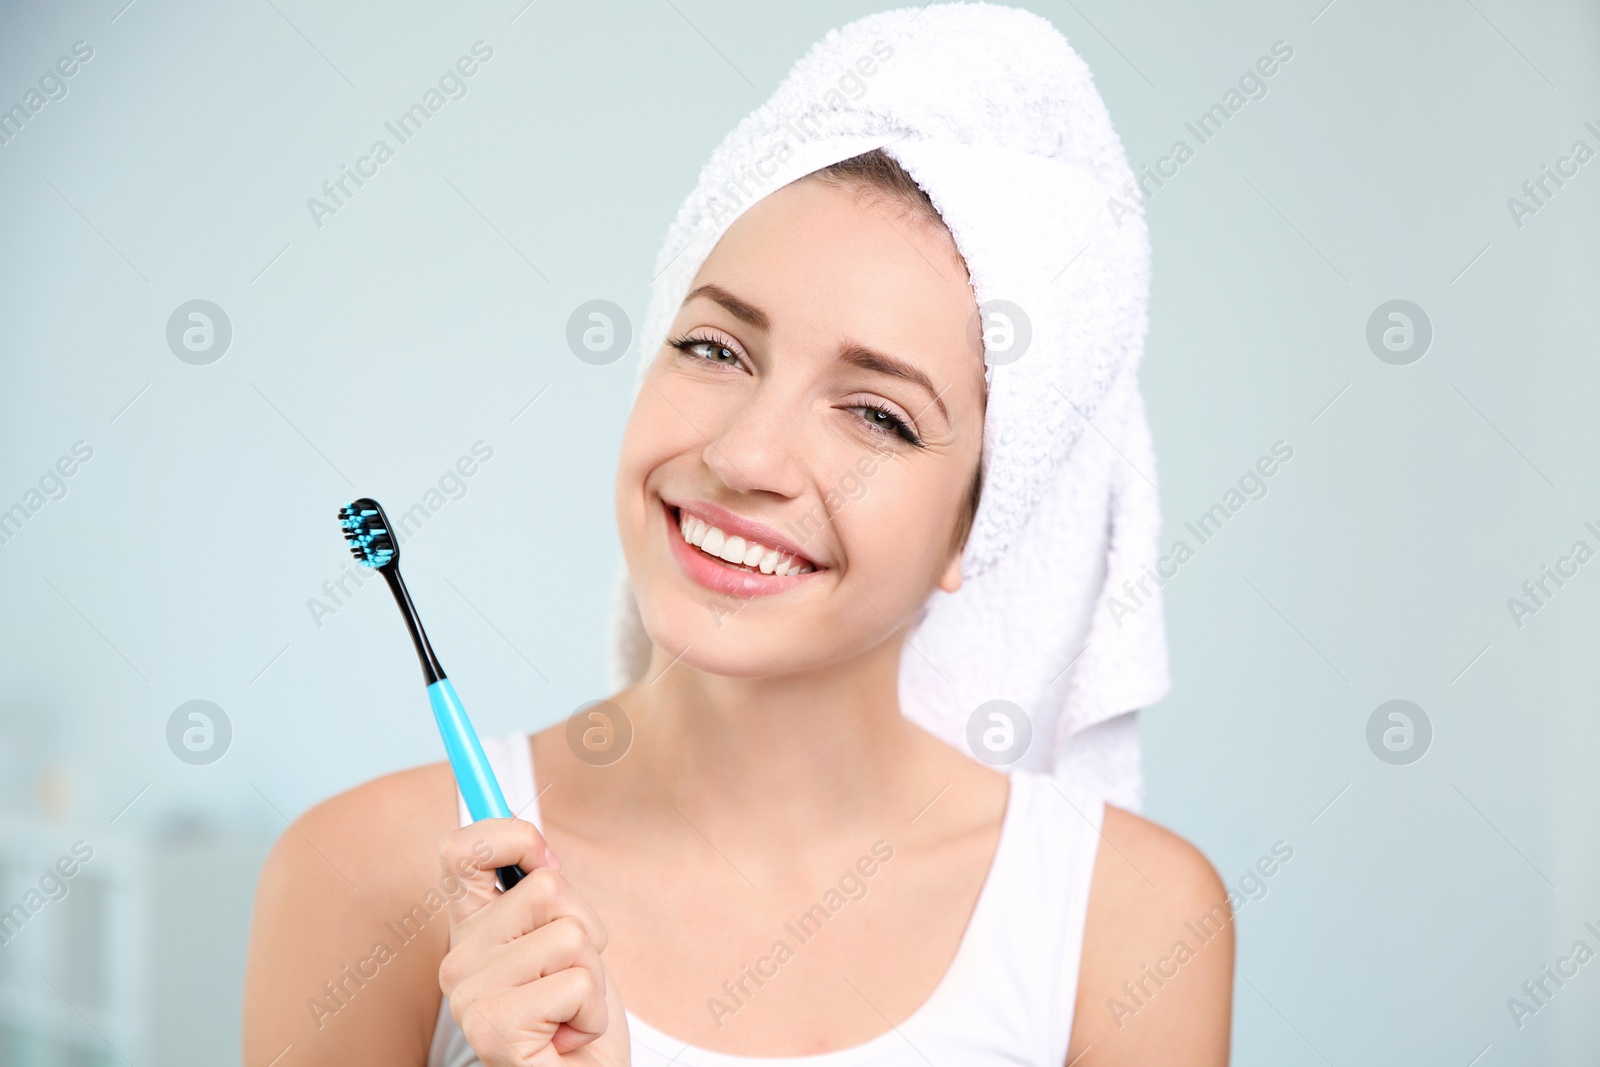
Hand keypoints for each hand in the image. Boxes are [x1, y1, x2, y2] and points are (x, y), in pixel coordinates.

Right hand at [437, 819, 629, 1064]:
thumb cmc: (573, 1009)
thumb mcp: (563, 936)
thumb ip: (546, 895)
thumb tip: (540, 848)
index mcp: (470, 926)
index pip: (460, 850)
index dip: (509, 834)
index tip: (542, 857)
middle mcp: (457, 958)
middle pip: (546, 887)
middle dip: (585, 927)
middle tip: (571, 972)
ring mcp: (470, 995)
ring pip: (569, 935)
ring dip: (592, 975)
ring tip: (570, 1007)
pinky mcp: (495, 1030)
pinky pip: (577, 984)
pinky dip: (592, 1012)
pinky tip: (567, 1035)